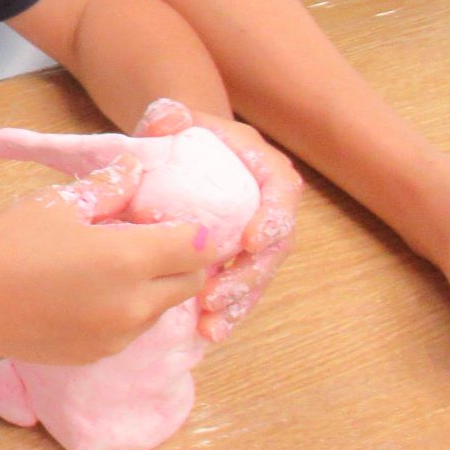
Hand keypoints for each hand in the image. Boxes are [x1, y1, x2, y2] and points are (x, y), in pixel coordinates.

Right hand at [0, 156, 211, 366]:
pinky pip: (131, 330)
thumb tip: (136, 170)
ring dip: (154, 285)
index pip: (199, 246)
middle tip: (151, 235)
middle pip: (189, 282)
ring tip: (114, 262)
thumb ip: (109, 187)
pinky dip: (127, 309)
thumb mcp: (57, 204)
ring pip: (161, 308)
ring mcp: (116, 337)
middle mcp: (133, 306)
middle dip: (182, 258)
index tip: (182, 215)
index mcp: (129, 260)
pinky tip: (89, 290)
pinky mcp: (95, 356)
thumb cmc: (1, 242)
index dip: (199, 228)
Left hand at [137, 97, 301, 339]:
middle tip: (216, 297)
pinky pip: (241, 289)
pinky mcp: (242, 260)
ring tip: (210, 326)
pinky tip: (208, 333)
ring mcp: (259, 237)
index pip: (281, 194)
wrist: (183, 153)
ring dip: (238, 303)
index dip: (271, 220)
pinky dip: (227, 311)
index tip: (251, 243)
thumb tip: (168, 119)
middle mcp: (269, 207)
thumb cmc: (183, 136)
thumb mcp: (176, 119)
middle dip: (248, 276)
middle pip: (273, 247)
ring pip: (258, 275)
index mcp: (265, 169)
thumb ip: (170, 116)